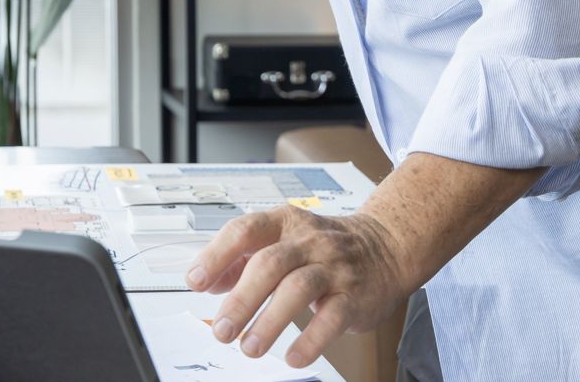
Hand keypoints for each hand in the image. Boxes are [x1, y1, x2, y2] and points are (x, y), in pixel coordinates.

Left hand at [184, 206, 406, 369]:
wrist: (385, 246)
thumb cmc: (323, 246)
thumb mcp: (282, 240)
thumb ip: (242, 258)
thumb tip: (207, 282)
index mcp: (283, 223)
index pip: (245, 231)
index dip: (217, 255)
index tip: (195, 281)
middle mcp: (308, 241)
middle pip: (269, 264)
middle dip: (241, 299)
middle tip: (222, 329)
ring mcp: (333, 267)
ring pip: (298, 288)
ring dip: (270, 321)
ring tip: (249, 347)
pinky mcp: (354, 295)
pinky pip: (332, 317)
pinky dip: (311, 339)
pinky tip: (293, 356)